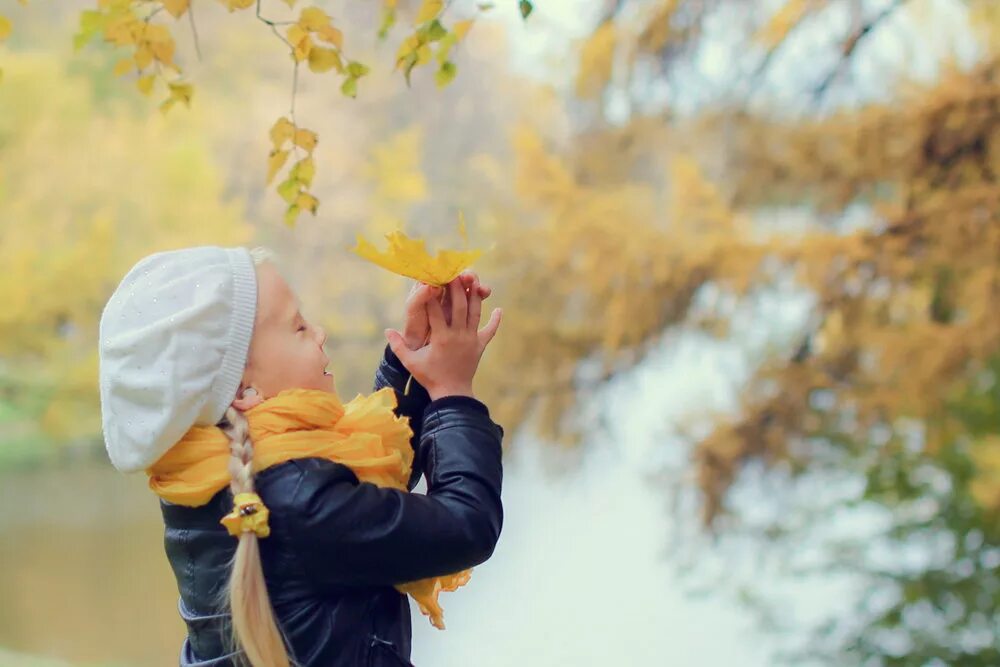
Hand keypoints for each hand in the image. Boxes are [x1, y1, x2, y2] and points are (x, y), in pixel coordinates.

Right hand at [385, 274, 501, 399]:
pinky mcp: (480, 346)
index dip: (432, 294)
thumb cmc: (430, 377)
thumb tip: (387, 330)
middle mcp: (458, 335)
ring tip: (475, 281)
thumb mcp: (411, 362)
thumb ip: (398, 345)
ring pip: (475, 313)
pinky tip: (498, 309)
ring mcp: (471, 340)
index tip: (431, 279)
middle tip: (454, 272)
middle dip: (457, 287)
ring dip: (475, 297)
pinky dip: (495, 321)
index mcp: (441, 337)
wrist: (452, 393)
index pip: (436, 310)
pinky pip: (490, 331)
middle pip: (459, 305)